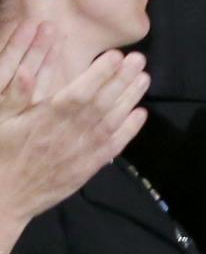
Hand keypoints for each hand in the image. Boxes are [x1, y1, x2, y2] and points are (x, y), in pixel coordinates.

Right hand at [0, 35, 147, 253]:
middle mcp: (70, 131)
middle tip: (139, 59)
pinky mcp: (90, 166)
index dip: (101, 73)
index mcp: (48, 117)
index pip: (81, 90)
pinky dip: (130, 129)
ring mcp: (83, 150)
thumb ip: (15, 95)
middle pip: (103, 101)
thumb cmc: (0, 154)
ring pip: (113, 119)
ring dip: (130, 98)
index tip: (116, 55)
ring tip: (144, 78)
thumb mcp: (0, 121)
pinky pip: (115, 145)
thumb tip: (24, 69)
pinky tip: (141, 113)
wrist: (5, 198)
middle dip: (122, 78)